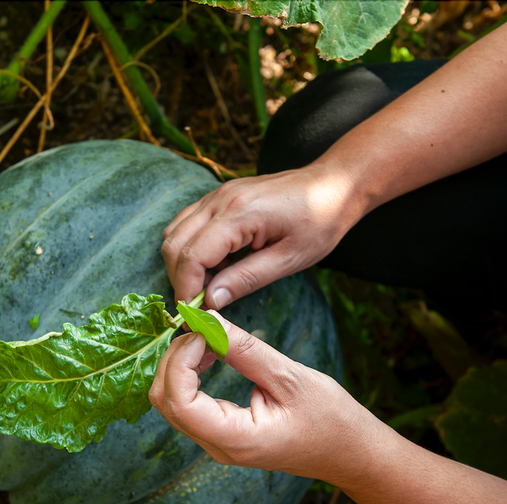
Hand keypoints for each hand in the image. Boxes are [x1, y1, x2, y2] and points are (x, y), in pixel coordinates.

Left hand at [149, 312, 385, 483]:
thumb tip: (208, 321)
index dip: (180, 359)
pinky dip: (189, 375)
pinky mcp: (221, 434)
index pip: (178, 400)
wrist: (350, 454)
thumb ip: (246, 351)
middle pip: (165, 401)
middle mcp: (217, 446)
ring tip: (209, 339)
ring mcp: (217, 443)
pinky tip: (211, 354)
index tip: (203, 332)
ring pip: (171, 403)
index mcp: (234, 438)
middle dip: (174, 359)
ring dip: (180, 365)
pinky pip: (187, 405)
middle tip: (203, 330)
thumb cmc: (330, 420)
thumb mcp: (291, 377)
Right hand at [161, 163, 361, 308]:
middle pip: (174, 244)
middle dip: (179, 278)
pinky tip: (217, 264)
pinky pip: (188, 222)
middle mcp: (220, 199)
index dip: (186, 290)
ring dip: (183, 263)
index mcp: (239, 213)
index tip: (195, 315)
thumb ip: (246, 279)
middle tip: (199, 305)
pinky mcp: (220, 195)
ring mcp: (218, 194)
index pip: (192, 256)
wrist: (333, 185)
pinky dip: (191, 247)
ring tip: (210, 285)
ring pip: (175, 232)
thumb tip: (211, 301)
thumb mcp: (289, 259)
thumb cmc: (320, 221)